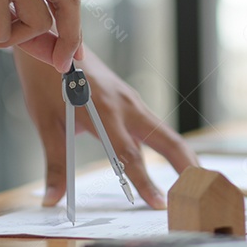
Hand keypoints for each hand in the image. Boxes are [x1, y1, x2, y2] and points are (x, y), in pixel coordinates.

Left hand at [14, 49, 198, 208]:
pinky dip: (168, 146)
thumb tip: (53, 201)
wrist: (52, 42)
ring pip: (166, 133)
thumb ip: (57, 164)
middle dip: (186, 166)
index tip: (159, 204)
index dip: (145, 183)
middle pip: (167, 140)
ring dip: (182, 157)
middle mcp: (127, 106)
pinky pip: (155, 126)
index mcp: (105, 112)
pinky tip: (173, 162)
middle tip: (199, 192)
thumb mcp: (47, 124)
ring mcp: (133, 101)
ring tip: (195, 181)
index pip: (130, 156)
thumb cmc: (46, 81)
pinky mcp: (131, 100)